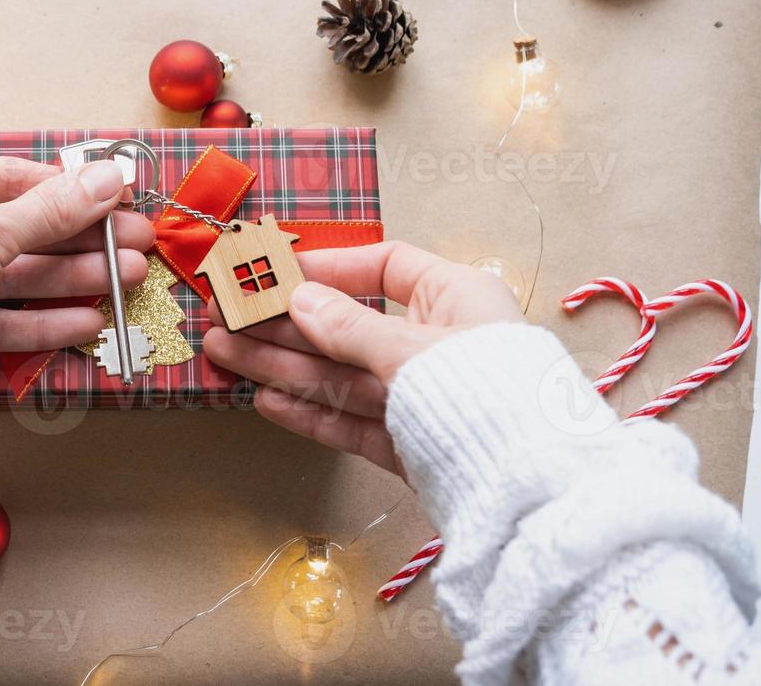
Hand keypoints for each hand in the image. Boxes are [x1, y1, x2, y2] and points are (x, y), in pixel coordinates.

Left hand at [0, 146, 153, 351]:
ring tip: (128, 280)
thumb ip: (54, 209)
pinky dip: (38, 320)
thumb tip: (112, 176)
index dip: (68, 188)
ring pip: (10, 274)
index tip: (119, 197)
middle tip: (138, 245)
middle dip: (80, 241)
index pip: (6, 176)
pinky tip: (87, 321)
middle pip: (16, 228)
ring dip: (71, 280)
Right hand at [202, 240, 521, 473]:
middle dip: (285, 325)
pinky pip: (353, 421)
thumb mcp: (411, 349)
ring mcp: (424, 399)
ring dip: (282, 365)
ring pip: (342, 376)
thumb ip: (349, 327)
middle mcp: (440, 343)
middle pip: (349, 327)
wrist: (535, 493)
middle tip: (225, 318)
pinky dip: (311, 411)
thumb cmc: (485, 395)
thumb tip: (298, 299)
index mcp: (457, 298)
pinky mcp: (413, 446)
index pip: (386, 268)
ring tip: (225, 354)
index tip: (273, 274)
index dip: (327, 269)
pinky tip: (267, 402)